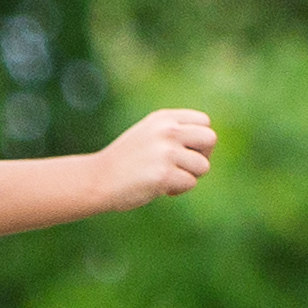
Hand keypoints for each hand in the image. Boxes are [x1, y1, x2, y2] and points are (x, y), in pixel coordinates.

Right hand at [100, 108, 216, 210]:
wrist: (98, 179)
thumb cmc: (127, 160)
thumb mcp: (149, 134)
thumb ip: (175, 132)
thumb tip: (209, 142)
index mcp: (163, 118)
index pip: (204, 121)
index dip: (200, 140)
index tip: (186, 152)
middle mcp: (166, 131)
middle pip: (210, 139)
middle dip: (203, 156)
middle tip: (185, 167)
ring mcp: (165, 152)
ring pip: (203, 166)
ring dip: (190, 177)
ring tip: (168, 179)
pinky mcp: (163, 174)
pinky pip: (190, 183)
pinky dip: (179, 190)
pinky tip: (160, 189)